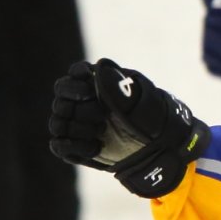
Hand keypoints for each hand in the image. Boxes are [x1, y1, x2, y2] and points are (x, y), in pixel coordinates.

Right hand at [50, 59, 209, 197]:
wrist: (162, 152)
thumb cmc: (156, 122)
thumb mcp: (142, 103)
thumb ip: (119, 86)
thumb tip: (98, 66)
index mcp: (101, 86)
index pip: (74, 74)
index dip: (76, 81)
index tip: (89, 89)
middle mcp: (86, 103)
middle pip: (61, 98)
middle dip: (77, 107)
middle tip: (100, 115)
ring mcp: (81, 125)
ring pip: (57, 122)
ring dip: (76, 127)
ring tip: (100, 131)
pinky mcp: (78, 147)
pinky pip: (59, 144)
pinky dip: (73, 146)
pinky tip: (95, 147)